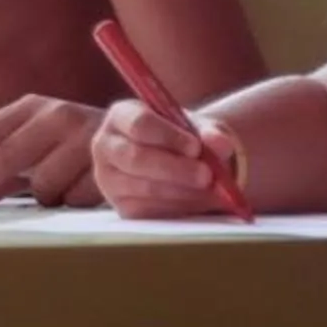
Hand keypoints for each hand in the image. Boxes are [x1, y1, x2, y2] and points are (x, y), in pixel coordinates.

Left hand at [0, 95, 107, 206]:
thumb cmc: (70, 147)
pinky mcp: (108, 165)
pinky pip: (73, 199)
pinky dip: (71, 201)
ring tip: (61, 185)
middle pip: (4, 156)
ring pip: (43, 187)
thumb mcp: (34, 144)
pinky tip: (83, 188)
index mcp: (33, 107)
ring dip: (43, 197)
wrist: (138, 140)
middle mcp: (58, 116)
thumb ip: (0, 165)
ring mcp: (85, 139)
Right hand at [91, 98, 244, 219]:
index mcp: (121, 115)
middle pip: (135, 158)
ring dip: (182, 191)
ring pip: (144, 188)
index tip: (196, 147)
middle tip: (207, 176)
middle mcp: (106, 146)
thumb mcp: (197, 128)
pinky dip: (179, 208)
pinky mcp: (120, 207)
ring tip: (212, 191)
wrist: (175, 162)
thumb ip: (210, 133)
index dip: (168, 137)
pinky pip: (149, 211)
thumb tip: (220, 144)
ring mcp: (108, 179)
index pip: (139, 124)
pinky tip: (200, 202)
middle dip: (175, 169)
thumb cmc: (182, 139)